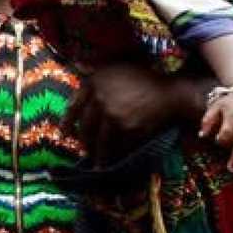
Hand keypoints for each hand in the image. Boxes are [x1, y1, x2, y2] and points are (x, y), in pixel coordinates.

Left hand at [64, 62, 189, 161]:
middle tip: (85, 150)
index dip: (67, 122)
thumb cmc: (143, 78)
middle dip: (84, 142)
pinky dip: (116, 155)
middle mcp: (100, 98)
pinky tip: (115, 160)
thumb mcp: (116, 68)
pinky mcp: (127, 129)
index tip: (64, 133)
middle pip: (85, 127)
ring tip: (97, 163)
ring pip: (100, 141)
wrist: (168, 92)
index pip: (73, 106)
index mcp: (94, 82)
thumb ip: (96, 75)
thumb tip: (77, 69)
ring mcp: (113, 115)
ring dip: (98, 155)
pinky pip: (118, 146)